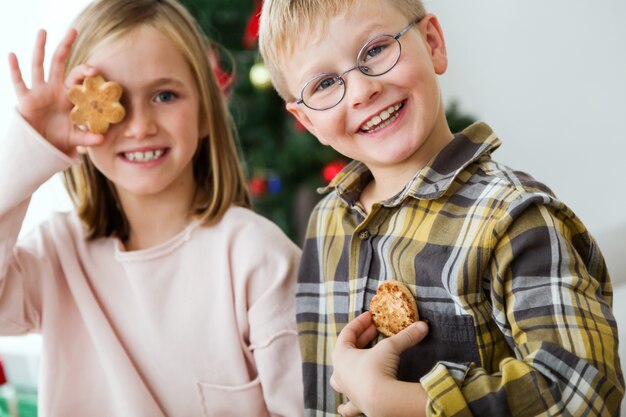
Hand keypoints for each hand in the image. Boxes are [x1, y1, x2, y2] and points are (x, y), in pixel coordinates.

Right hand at [8, 29, 104, 155]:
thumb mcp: (76, 139)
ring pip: (39, 66)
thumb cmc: (61, 139)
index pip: (78, 78)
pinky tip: (12, 55)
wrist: (42, 148)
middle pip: (60, 63)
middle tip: (73, 31)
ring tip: (43, 31)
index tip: (95, 71)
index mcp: (69, 96)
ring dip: (40, 49)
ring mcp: (39, 92)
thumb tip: (102, 140)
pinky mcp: (26, 99)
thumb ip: (88, 138)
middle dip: (65, 47)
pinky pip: (19, 82)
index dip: (85, 72)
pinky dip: (14, 69)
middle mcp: (54, 89)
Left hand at [330, 312, 428, 416]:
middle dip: (361, 339)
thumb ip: (405, 336)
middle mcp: (339, 373)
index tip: (370, 317)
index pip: (347, 333)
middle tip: (374, 331)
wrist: (381, 401)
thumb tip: (422, 325)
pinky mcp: (356, 403)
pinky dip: (345, 406)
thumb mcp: (390, 347)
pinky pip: (347, 406)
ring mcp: (347, 389)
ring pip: (341, 377)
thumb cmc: (377, 370)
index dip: (359, 323)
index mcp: (341, 356)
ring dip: (349, 368)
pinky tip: (342, 408)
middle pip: (347, 351)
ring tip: (357, 361)